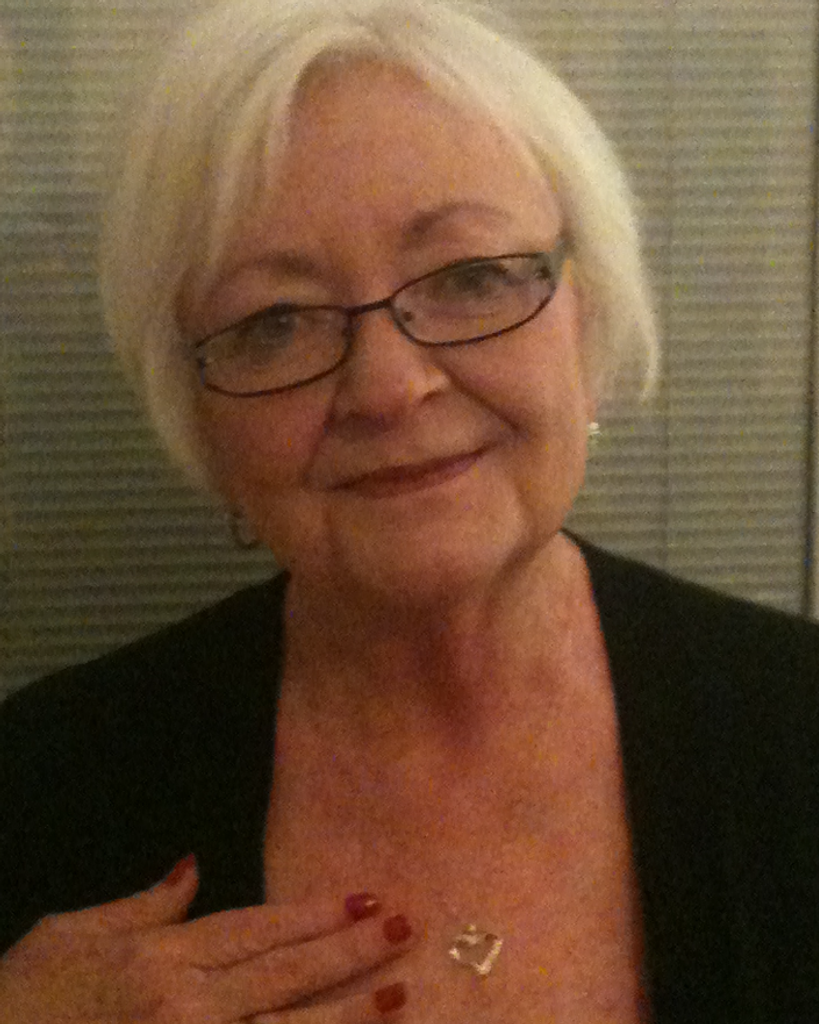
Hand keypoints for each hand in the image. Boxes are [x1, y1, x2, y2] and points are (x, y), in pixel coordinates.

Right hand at [0, 856, 414, 1022]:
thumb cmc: (20, 999)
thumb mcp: (70, 935)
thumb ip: (143, 905)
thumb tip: (193, 867)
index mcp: (159, 959)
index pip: (255, 930)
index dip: (314, 915)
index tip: (363, 898)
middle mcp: (183, 1007)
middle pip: (284, 977)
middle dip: (349, 953)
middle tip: (405, 929)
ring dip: (345, 1018)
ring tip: (399, 998)